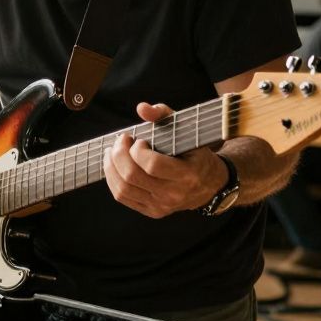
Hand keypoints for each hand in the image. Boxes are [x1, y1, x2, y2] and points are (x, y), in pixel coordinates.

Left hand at [104, 102, 230, 218]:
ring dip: (111, 167)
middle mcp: (174, 194)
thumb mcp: (186, 130)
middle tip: (120, 141)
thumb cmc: (194, 153)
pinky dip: (112, 180)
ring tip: (111, 152)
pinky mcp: (152, 212)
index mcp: (187, 174)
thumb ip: (164, 115)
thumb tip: (142, 108)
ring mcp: (161, 206)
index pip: (152, 165)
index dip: (138, 150)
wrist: (209, 184)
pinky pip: (123, 197)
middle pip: (133, 176)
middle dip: (119, 154)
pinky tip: (113, 166)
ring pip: (123, 189)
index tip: (138, 139)